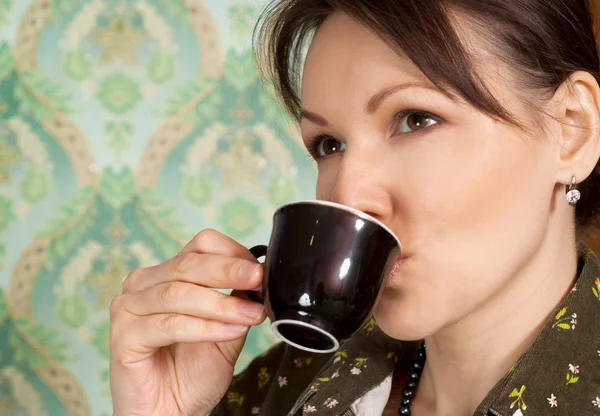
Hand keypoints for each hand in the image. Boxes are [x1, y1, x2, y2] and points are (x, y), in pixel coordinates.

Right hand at [109, 229, 266, 415]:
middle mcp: (143, 284)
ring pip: (179, 293)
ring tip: (251, 317)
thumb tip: (259, 274)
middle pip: (188, 264)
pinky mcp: (123, 335)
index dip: (232, 253)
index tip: (259, 271)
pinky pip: (169, 323)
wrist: (171, 413)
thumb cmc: (193, 374)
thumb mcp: (227, 330)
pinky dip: (205, 327)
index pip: (200, 246)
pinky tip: (230, 331)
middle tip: (257, 279)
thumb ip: (238, 302)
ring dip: (221, 304)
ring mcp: (128, 308)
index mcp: (167, 274)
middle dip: (229, 271)